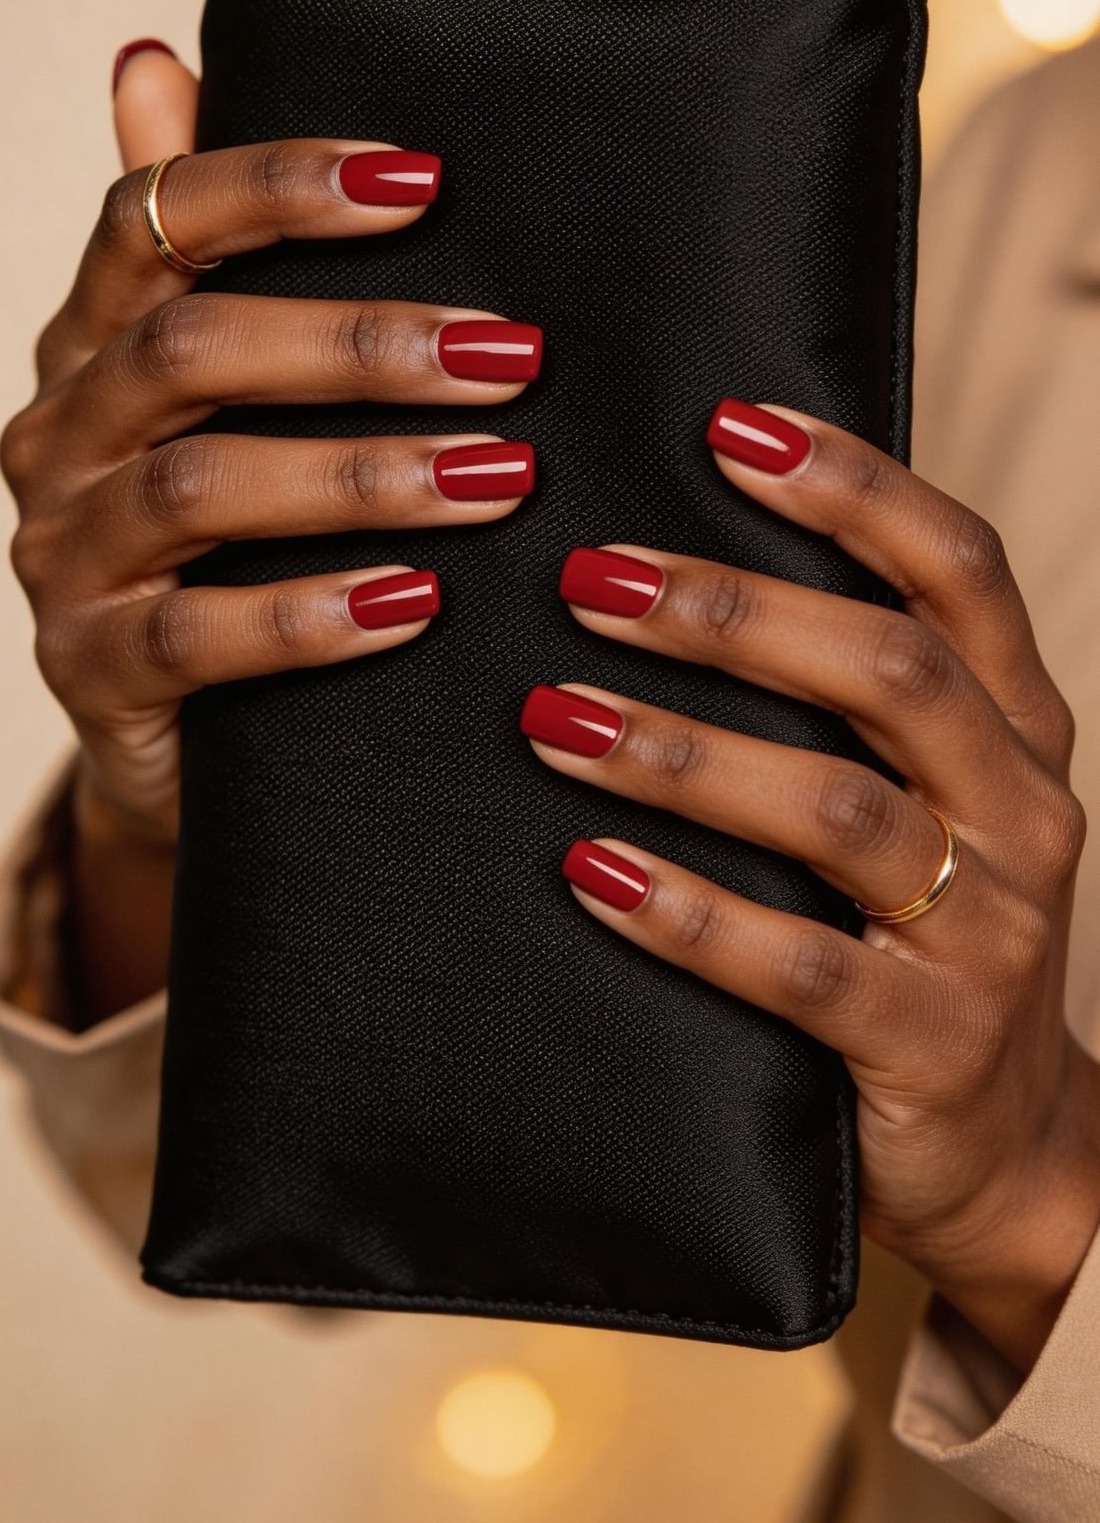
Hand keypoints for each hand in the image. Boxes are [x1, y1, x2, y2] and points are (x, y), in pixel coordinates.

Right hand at [0, 42, 540, 1016]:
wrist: (181, 731)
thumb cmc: (230, 532)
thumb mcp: (225, 386)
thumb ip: (205, 242)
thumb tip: (152, 54)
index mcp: (96, 334)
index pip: (156, 218)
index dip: (277, 185)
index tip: (423, 178)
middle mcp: (61, 427)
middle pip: (191, 348)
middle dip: (360, 345)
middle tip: (512, 354)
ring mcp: (63, 552)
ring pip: (202, 487)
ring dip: (363, 475)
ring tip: (501, 477)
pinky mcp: (90, 668)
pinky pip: (196, 637)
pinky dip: (312, 615)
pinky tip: (419, 604)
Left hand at [522, 398, 1099, 1372]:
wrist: (1003, 1151)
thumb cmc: (917, 929)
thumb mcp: (916, 796)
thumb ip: (838, 696)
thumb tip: (661, 563)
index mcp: (1016, 722)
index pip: (956, 567)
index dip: (852, 487)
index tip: (726, 424)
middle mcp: (1020, 807)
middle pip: (889, 667)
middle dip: (734, 610)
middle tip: (588, 579)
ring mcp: (989, 930)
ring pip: (837, 808)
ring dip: (684, 751)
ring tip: (554, 718)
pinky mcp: (932, 1042)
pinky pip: (801, 968)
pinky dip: (688, 912)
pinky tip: (589, 869)